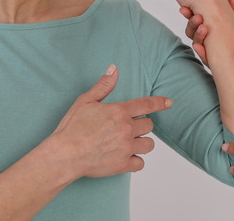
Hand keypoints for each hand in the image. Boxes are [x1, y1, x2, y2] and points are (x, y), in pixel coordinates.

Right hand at [48, 65, 171, 178]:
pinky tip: (125, 157)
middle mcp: (127, 129)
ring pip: (149, 145)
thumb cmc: (71, 128)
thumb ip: (103, 85)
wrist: (63, 155)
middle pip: (149, 125)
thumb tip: (114, 68)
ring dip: (142, 143)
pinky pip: (140, 163)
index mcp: (119, 112)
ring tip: (129, 142)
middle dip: (141, 125)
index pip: (147, 104)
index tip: (169, 103)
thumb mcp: (85, 101)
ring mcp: (126, 147)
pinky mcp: (123, 164)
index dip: (160, 103)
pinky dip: (135, 160)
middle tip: (128, 128)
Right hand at [180, 0, 233, 124]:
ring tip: (201, 25)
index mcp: (230, 33)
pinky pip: (206, 60)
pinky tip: (199, 44)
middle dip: (193, 21)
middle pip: (201, 30)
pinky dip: (201, 51)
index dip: (200, 12)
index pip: (211, 20)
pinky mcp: (219, 70)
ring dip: (196, 34)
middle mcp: (222, 44)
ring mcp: (219, 57)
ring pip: (200, 44)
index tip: (191, 4)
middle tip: (191, 13)